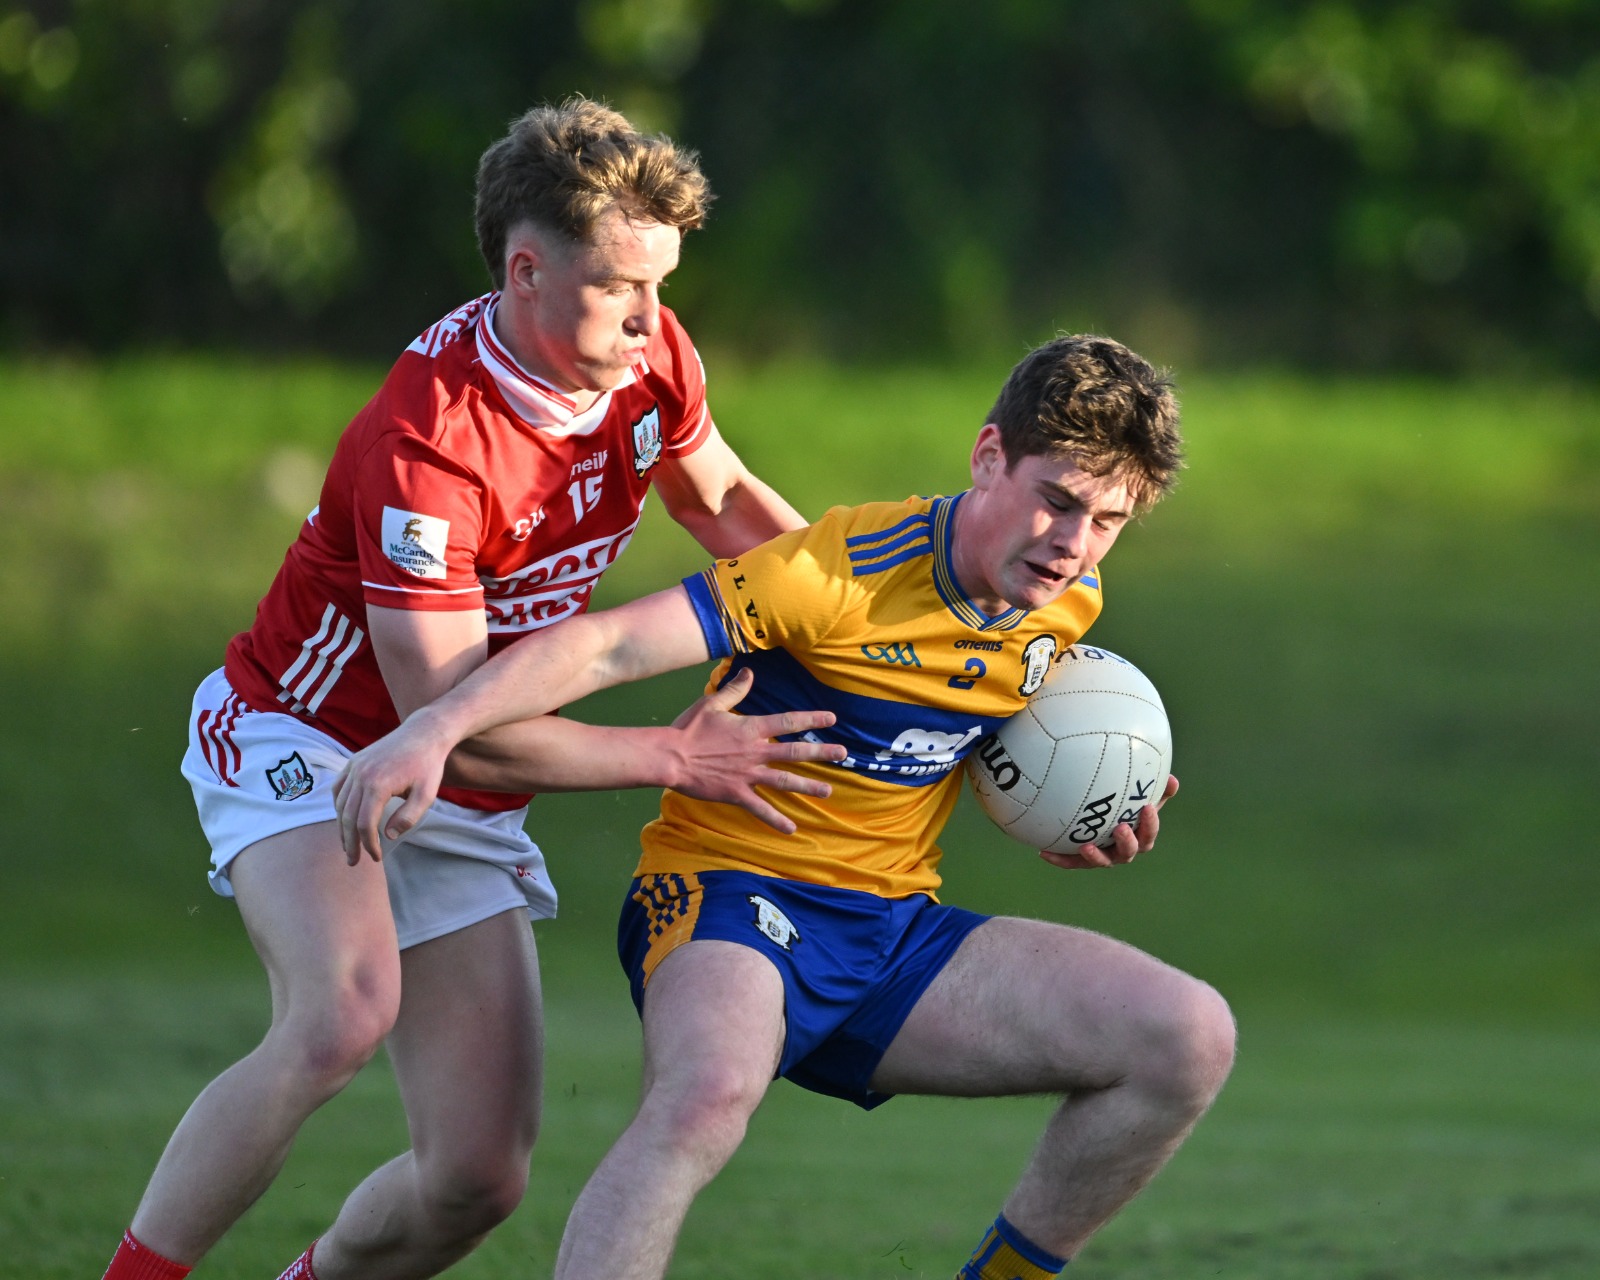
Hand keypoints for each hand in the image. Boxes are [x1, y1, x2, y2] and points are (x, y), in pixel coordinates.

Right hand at [332, 712, 455, 865]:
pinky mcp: (353, 762)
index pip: (365, 824)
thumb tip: (388, 836)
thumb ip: (408, 817)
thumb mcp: (427, 794)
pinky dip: (339, 806)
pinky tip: (344, 819)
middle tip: (353, 861)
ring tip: (348, 845)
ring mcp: (354, 767)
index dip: (368, 844)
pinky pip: (338, 788)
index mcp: (377, 784)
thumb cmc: (428, 765)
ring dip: (342, 827)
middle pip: (348, 817)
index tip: (376, 857)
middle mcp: (360, 775)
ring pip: (340, 804)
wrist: (423, 733)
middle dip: (350, 842)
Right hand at [667, 666, 846, 833]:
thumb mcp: (712, 704)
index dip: (811, 719)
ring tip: (828, 790)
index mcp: (750, 728)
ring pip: (785, 781)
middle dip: (821, 752)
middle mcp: (755, 751)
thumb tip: (749, 672)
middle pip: (795, 751)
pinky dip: (776, 820)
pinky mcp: (736, 794)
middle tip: (843, 754)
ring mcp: (748, 774)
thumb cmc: (688, 729)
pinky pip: (760, 809)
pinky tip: (791, 829)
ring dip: (808, 785)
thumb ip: (735, 690)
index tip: (831, 718)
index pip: (788, 722)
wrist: (670, 757)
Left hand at [1039, 774, 1179, 870]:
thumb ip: (1155, 787)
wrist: (1098, 818)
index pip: (1148, 833)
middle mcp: (1123, 850)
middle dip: (1127, 842)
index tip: (1147, 807)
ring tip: (1086, 846)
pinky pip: (1071, 862)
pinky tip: (1044, 853)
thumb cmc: (1124, 805)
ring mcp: (1103, 857)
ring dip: (1095, 855)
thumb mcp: (1139, 795)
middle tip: (1122, 828)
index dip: (1150, 824)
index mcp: (1139, 836)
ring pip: (1101, 861)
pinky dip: (1059, 859)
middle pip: (1128, 852)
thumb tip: (1174, 779)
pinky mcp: (1081, 860)